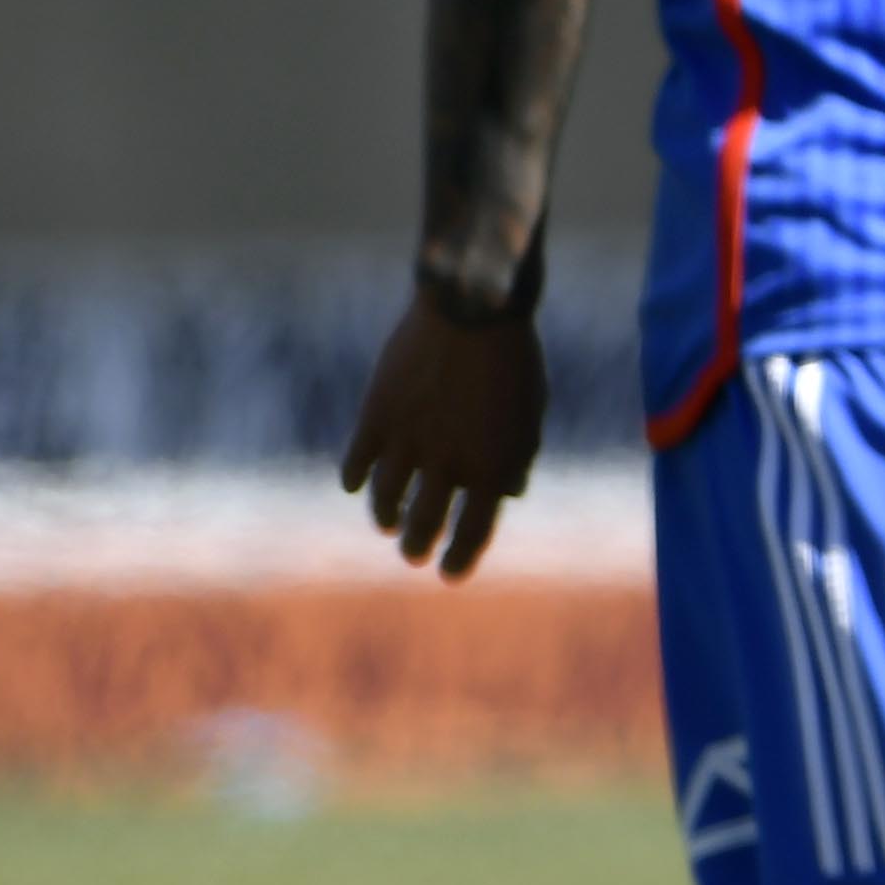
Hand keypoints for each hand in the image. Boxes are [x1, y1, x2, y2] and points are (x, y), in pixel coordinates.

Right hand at [340, 292, 548, 584]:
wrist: (472, 310)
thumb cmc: (512, 359)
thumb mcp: (529, 411)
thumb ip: (518, 455)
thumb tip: (509, 494)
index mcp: (493, 466)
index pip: (474, 529)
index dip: (460, 557)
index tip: (448, 574)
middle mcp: (448, 462)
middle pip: (426, 521)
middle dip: (418, 545)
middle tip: (413, 555)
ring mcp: (408, 441)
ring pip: (386, 498)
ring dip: (387, 516)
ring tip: (389, 525)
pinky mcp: (375, 417)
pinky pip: (358, 462)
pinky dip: (355, 478)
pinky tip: (356, 485)